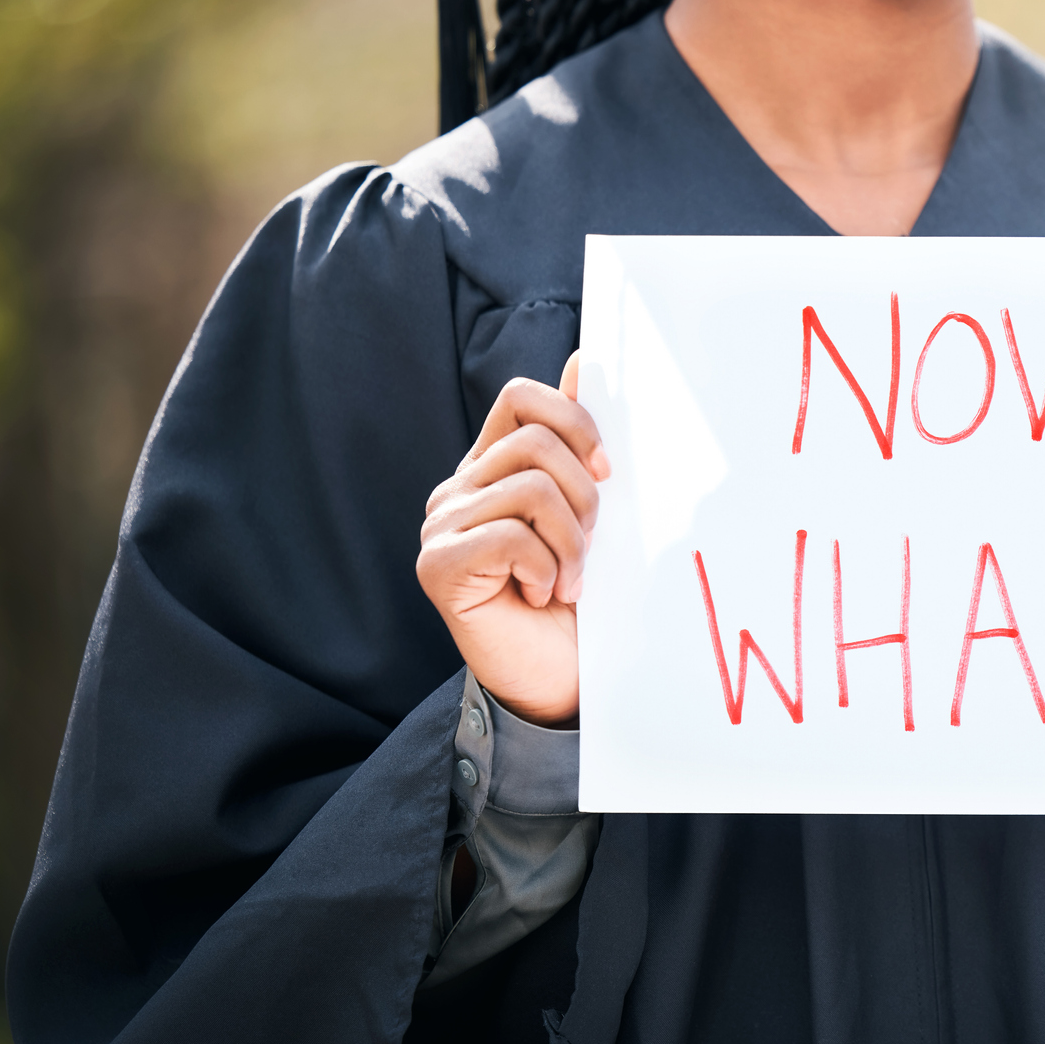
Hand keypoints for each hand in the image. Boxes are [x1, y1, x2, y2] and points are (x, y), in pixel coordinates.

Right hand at [416, 353, 609, 726]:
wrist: (557, 681)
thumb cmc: (577, 600)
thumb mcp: (590, 514)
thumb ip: (580, 445)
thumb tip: (584, 362)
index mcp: (494, 467)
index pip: (523, 399)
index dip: (574, 420)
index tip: (607, 470)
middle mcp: (460, 488)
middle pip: (535, 441)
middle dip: (585, 495)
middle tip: (589, 546)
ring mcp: (441, 525)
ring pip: (531, 487)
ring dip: (571, 541)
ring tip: (569, 579)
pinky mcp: (437, 565)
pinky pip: (511, 535)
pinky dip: (547, 568)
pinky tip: (544, 595)